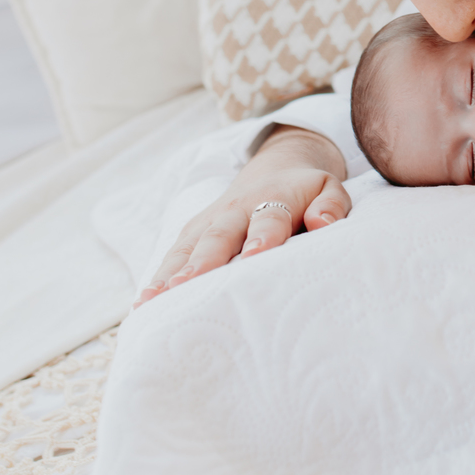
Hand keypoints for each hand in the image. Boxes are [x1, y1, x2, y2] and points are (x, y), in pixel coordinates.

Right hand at [136, 128, 350, 304]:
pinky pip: (172, 256)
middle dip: (204, 262)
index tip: (256, 256)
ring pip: (188, 248)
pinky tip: (143, 304)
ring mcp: (209, 222)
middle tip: (187, 286)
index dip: (263, 237)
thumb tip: (322, 223)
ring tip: (154, 302)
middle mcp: (236, 210)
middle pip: (219, 236)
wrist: (275, 170)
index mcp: (275, 199)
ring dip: (171, 274)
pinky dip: (157, 278)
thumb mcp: (328, 189)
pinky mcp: (191, 234)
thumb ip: (331, 205)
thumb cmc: (306, 194)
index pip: (269, 218)